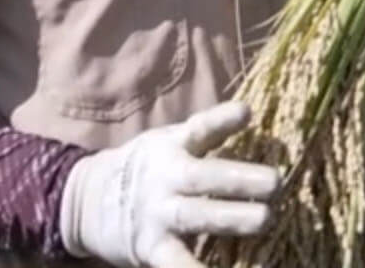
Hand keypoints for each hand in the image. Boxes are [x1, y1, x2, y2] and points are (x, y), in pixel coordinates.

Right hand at [58, 101, 280, 267]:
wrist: (86, 202)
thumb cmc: (145, 168)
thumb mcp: (168, 141)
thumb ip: (207, 132)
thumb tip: (250, 111)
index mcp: (170, 147)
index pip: (198, 129)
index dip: (222, 120)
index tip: (246, 113)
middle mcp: (163, 178)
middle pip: (203, 176)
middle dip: (241, 179)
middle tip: (277, 183)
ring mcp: (156, 214)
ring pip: (195, 216)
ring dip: (232, 219)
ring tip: (265, 220)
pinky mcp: (150, 248)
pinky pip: (177, 262)